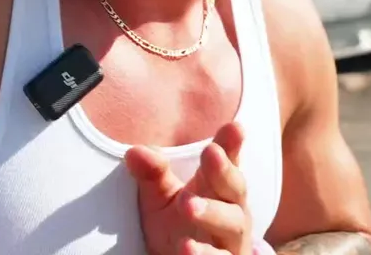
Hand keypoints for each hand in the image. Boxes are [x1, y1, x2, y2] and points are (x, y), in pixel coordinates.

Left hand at [125, 122, 252, 254]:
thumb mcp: (161, 199)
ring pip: (232, 225)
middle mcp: (233, 212)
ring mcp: (232, 242)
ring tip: (187, 204)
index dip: (232, 145)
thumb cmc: (177, 227)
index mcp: (218, 189)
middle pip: (236, 188)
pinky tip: (186, 247)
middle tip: (209, 153)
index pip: (228, 163)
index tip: (233, 127)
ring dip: (212, 212)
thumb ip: (152, 175)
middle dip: (223, 171)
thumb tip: (134, 152)